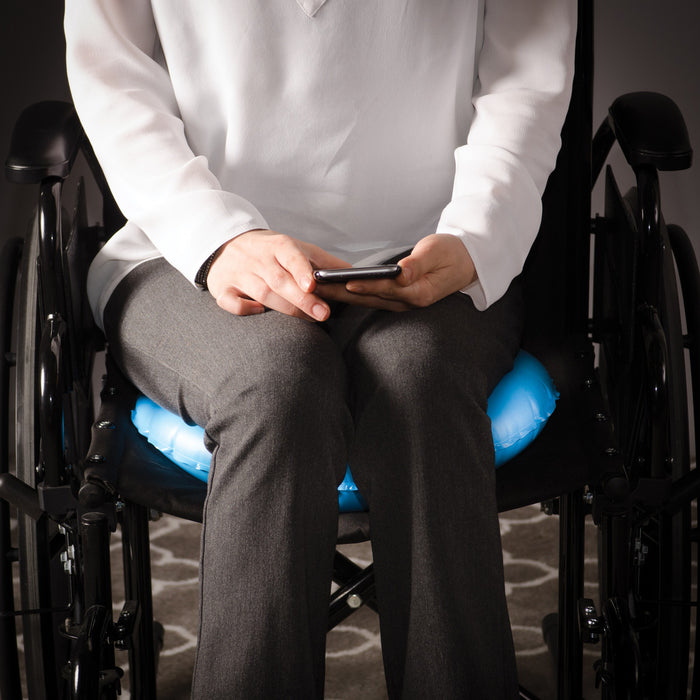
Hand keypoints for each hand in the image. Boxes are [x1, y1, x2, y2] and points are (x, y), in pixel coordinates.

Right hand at [206, 229, 349, 320]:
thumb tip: (350, 273)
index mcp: (276, 245)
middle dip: (302, 299)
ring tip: (307, 318)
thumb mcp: (295, 247)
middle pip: (279, 280)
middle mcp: (257, 259)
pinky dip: (244, 308)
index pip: (290, 255)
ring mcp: (238, 274)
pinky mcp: (222, 288)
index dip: (301, 269)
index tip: (312, 285)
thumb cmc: (267, 250)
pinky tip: (260, 312)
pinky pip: (230, 302)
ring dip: (284, 307)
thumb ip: (322, 261)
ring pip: (260, 292)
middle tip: (323, 313)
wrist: (225, 244)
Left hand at [316, 234, 476, 309]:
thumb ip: (419, 263)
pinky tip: (333, 289)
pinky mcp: (395, 300)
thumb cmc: (451, 254)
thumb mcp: (438, 252)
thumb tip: (401, 273)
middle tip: (318, 287)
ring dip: (342, 296)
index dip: (366, 286)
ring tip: (317, 289)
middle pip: (370, 299)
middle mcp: (407, 303)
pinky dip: (350, 294)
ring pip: (366, 301)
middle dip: (343, 294)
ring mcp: (400, 304)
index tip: (346, 282)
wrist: (464, 264)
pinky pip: (369, 298)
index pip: (387, 290)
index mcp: (419, 293)